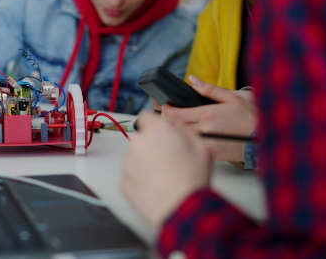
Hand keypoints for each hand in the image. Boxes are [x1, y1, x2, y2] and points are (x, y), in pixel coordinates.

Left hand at [121, 112, 210, 228]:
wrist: (182, 210)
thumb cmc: (192, 180)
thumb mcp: (202, 146)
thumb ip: (185, 130)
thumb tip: (176, 128)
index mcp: (157, 130)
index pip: (146, 116)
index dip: (154, 125)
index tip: (158, 133)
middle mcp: (138, 143)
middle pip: (140, 139)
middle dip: (151, 147)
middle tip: (167, 160)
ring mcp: (128, 164)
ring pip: (134, 159)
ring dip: (145, 165)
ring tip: (164, 178)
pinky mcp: (123, 183)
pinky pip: (131, 178)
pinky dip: (140, 182)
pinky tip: (156, 188)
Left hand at [162, 76, 257, 162]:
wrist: (264, 138)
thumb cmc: (250, 117)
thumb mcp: (232, 98)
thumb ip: (209, 89)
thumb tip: (192, 80)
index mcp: (208, 115)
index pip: (176, 115)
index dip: (166, 110)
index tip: (165, 106)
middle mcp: (205, 131)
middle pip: (174, 128)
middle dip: (166, 121)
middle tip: (168, 115)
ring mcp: (206, 144)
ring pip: (181, 139)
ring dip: (175, 132)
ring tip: (177, 125)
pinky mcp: (210, 154)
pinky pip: (192, 148)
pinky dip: (187, 142)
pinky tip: (190, 137)